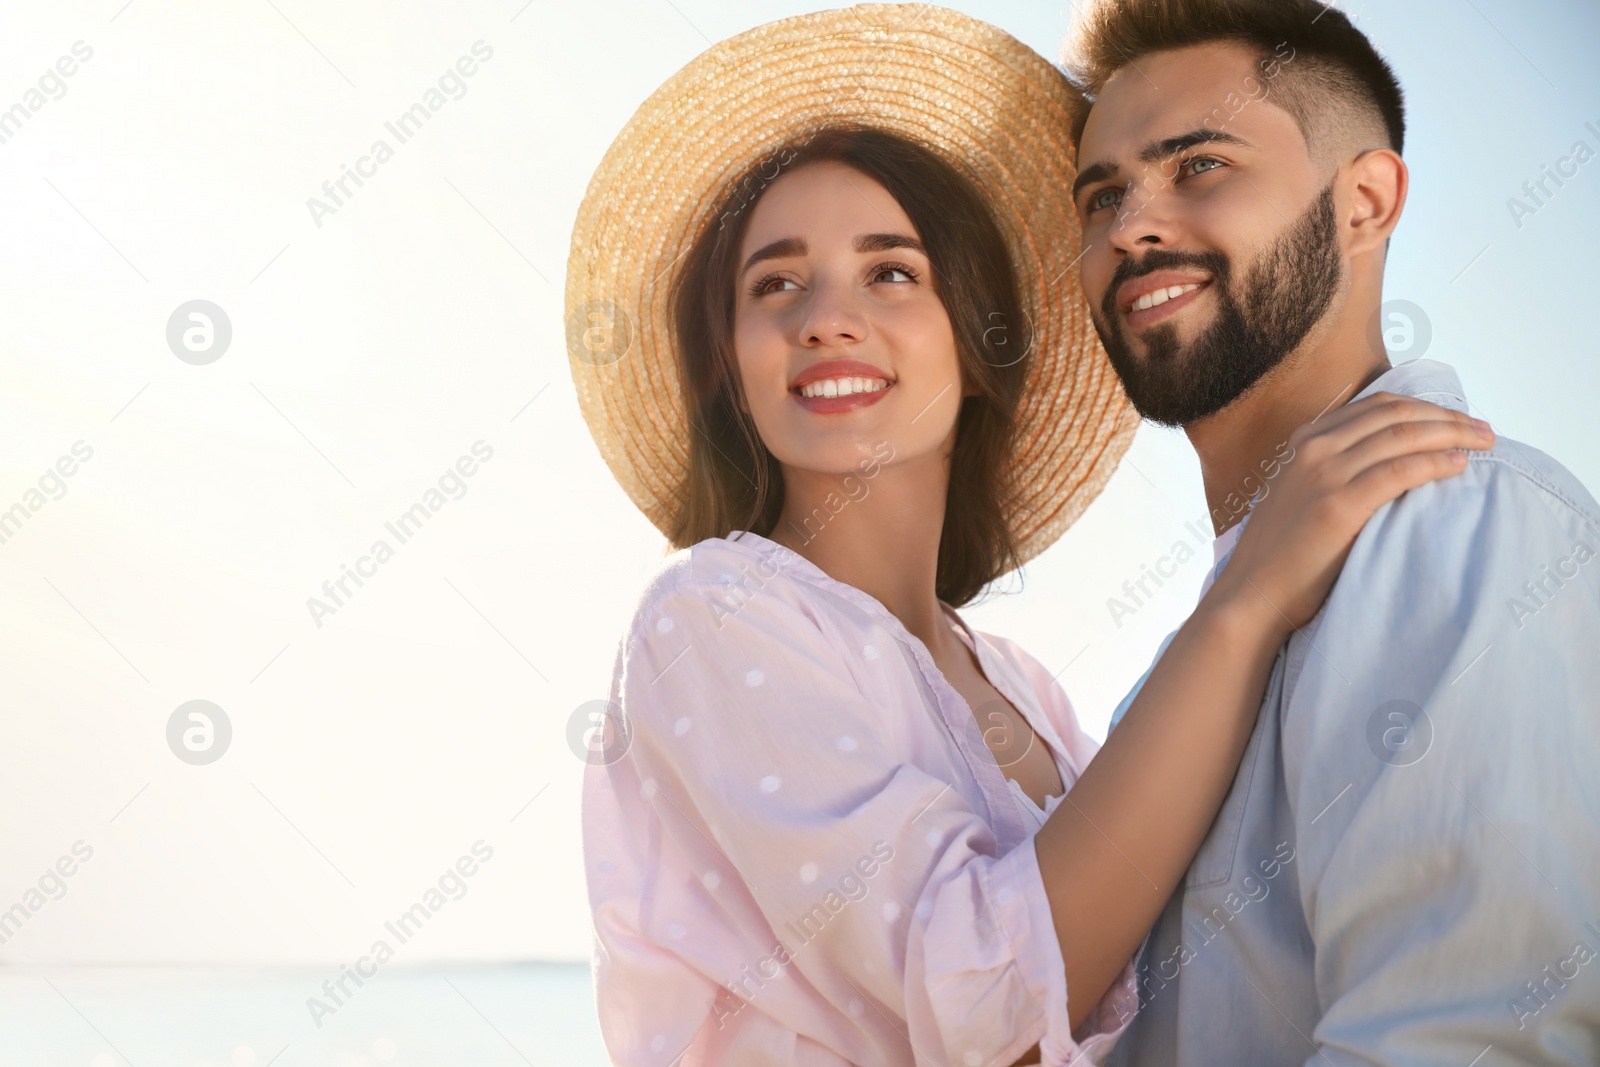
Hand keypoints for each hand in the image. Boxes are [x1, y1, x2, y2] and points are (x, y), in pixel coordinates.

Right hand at [1209, 392, 1493, 634]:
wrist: (1252, 595)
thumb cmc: (1282, 556)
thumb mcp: (1302, 497)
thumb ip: (1336, 473)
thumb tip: (1390, 467)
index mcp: (1304, 442)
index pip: (1377, 406)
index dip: (1424, 407)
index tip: (1456, 419)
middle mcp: (1313, 449)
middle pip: (1395, 414)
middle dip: (1447, 417)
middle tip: (1484, 430)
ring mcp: (1324, 474)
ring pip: (1403, 436)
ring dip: (1452, 434)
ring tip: (1484, 444)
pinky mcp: (1338, 505)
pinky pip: (1399, 471)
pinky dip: (1435, 463)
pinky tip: (1459, 466)